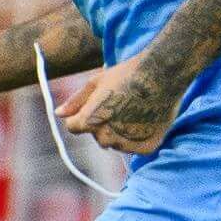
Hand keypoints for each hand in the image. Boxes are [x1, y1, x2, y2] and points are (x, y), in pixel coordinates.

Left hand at [59, 51, 176, 155]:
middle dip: (104, 124)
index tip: (97, 105)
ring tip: (135, 110)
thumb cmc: (126, 74)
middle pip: (97, 136)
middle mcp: (105, 137)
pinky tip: (147, 119)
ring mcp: (127, 143)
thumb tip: (58, 113)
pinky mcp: (146, 147)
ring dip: (121, 132)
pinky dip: (140, 137)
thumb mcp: (96, 82)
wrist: (161, 74)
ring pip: (117, 142)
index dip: (83, 115)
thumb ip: (76, 101)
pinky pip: (136, 147)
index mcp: (89, 122)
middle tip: (121, 104)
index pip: (74, 127)